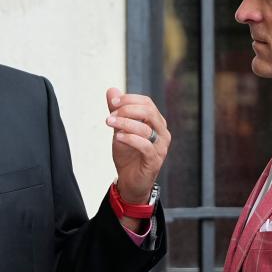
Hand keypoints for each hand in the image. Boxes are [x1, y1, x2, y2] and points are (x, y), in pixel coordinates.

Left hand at [105, 87, 169, 202]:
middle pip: (149, 112)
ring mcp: (160, 147)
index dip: (129, 99)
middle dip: (127, 110)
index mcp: (156, 122)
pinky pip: (145, 146)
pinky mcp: (154, 161)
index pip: (147, 103)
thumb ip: (117, 111)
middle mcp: (162, 133)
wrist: (130, 182)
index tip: (111, 102)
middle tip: (110, 115)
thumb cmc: (128, 155)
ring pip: (146, 128)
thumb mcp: (119, 130)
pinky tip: (118, 138)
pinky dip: (130, 139)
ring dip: (124, 123)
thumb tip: (111, 90)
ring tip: (109, 123)